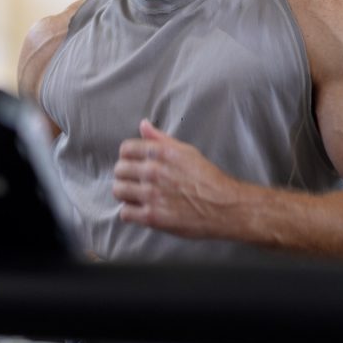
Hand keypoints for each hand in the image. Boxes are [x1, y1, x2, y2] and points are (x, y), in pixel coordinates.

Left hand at [113, 119, 242, 238]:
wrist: (225, 207)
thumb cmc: (208, 178)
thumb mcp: (186, 151)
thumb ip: (161, 138)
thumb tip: (143, 125)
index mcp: (160, 153)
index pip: (126, 149)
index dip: (128, 157)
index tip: (134, 164)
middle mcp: (153, 171)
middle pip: (119, 170)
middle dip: (125, 176)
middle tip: (136, 182)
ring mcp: (151, 194)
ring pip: (118, 191)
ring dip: (125, 194)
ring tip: (137, 196)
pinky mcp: (152, 217)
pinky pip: (125, 213)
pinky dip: (130, 213)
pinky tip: (141, 210)